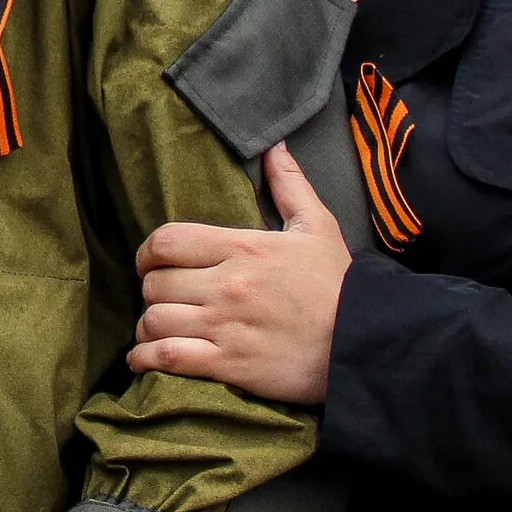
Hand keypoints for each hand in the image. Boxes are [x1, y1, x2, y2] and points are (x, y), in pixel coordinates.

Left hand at [127, 143, 348, 403]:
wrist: (366, 341)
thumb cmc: (339, 284)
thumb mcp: (318, 227)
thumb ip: (290, 185)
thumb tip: (275, 147)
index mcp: (243, 248)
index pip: (167, 241)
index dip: (147, 253)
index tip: (150, 263)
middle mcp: (227, 285)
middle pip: (155, 284)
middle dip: (152, 291)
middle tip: (163, 299)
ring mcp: (225, 326)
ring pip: (155, 321)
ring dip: (149, 327)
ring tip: (157, 330)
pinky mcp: (229, 364)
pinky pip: (166, 358)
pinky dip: (146, 359)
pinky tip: (145, 358)